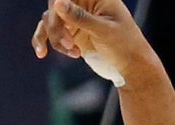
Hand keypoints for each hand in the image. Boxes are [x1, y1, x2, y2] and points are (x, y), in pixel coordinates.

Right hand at [32, 0, 148, 81]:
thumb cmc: (126, 46)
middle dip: (56, 26)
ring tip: (73, 52)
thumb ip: (81, 17)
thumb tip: (57, 2)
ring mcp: (76, 18)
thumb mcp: (105, 31)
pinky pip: (49, 33)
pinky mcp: (71, 33)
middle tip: (68, 44)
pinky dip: (44, 42)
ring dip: (54, 37)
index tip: (56, 17)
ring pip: (50, 20)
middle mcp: (84, 4)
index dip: (58, 4)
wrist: (133, 67)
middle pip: (55, 7)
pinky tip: (41, 53)